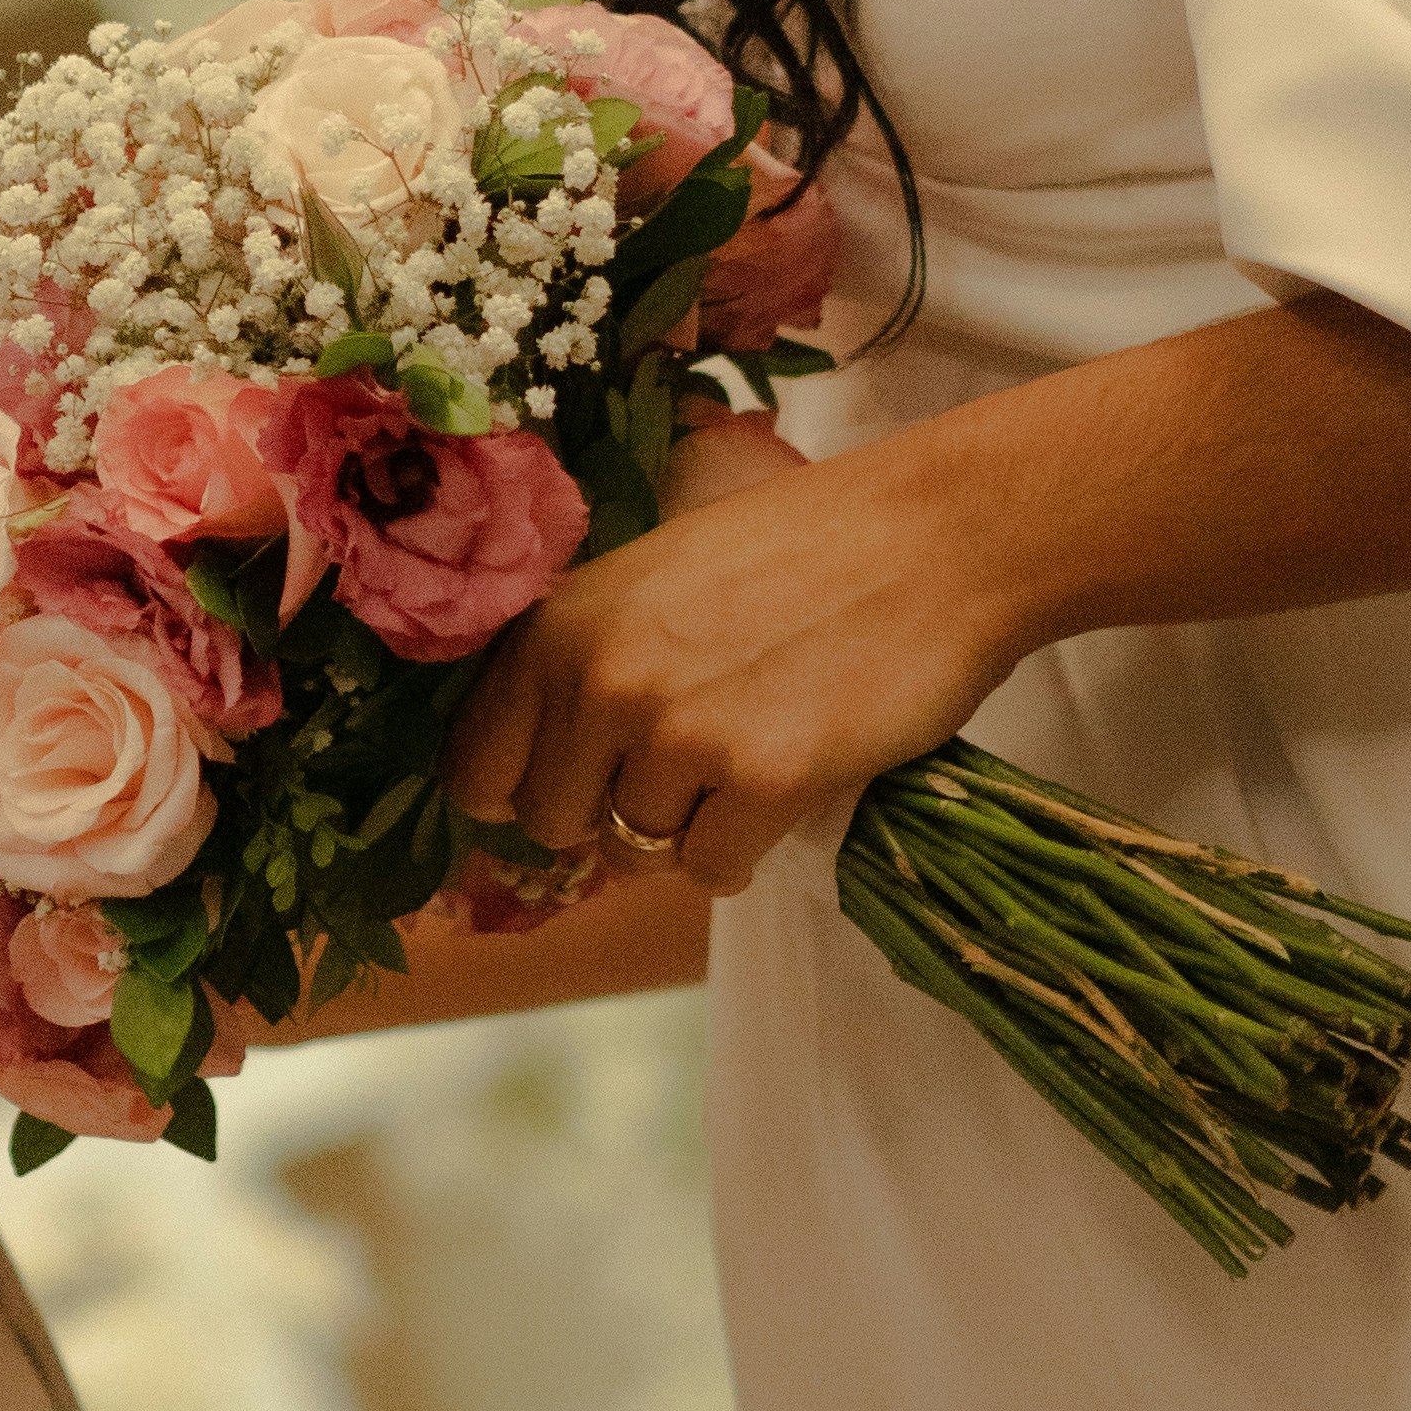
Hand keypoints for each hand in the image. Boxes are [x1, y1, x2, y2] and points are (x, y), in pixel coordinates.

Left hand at [447, 428, 1009, 895]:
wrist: (935, 537)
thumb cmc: (798, 549)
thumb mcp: (652, 578)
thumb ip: (584, 661)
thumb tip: (531, 773)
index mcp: (558, 624)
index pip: (475, 771)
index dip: (523, 788)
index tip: (576, 780)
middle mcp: (599, 681)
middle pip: (552, 825)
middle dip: (609, 811)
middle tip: (683, 765)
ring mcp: (678, 735)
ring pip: (635, 854)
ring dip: (687, 825)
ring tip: (749, 752)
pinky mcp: (761, 781)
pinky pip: (712, 873)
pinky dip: (747, 848)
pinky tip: (784, 785)